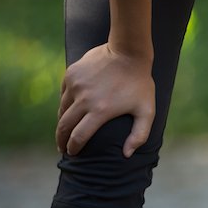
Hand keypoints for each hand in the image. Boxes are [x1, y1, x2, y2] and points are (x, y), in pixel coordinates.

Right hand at [56, 43, 155, 157]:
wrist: (128, 52)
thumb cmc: (140, 84)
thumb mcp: (146, 111)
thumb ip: (139, 135)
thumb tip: (127, 155)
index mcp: (100, 111)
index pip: (79, 136)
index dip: (73, 147)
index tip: (72, 154)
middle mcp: (84, 98)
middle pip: (64, 125)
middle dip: (61, 140)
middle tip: (62, 148)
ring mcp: (75, 85)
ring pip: (62, 110)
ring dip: (62, 122)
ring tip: (65, 131)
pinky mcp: (71, 74)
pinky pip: (63, 94)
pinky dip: (65, 104)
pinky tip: (69, 110)